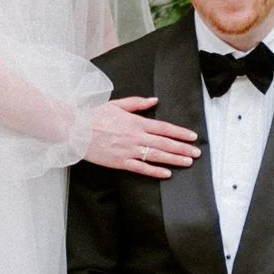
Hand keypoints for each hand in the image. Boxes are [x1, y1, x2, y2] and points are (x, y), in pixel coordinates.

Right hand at [84, 93, 200, 178]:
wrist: (77, 129)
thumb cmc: (95, 116)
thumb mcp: (118, 104)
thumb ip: (138, 103)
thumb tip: (154, 100)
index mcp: (136, 122)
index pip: (164, 127)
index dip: (180, 133)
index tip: (192, 137)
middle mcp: (136, 136)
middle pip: (165, 143)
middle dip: (183, 148)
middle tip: (196, 153)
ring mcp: (129, 150)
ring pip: (157, 156)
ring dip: (174, 159)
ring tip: (187, 162)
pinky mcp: (120, 162)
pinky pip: (141, 168)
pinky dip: (155, 171)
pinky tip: (166, 173)